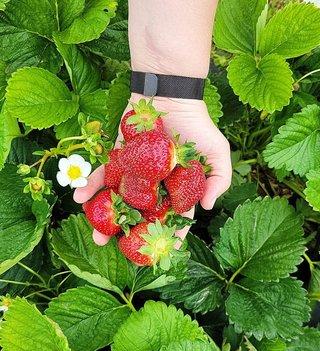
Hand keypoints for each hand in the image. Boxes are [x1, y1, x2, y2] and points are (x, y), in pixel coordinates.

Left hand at [74, 94, 231, 244]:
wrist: (171, 95)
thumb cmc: (197, 125)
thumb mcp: (217, 152)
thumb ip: (219, 179)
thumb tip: (208, 207)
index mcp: (176, 189)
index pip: (173, 217)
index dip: (169, 234)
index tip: (161, 251)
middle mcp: (154, 185)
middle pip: (141, 214)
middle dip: (131, 233)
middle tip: (121, 249)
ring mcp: (135, 173)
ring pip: (119, 200)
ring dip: (106, 217)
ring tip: (96, 235)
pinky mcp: (118, 159)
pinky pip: (104, 174)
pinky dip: (92, 185)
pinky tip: (80, 198)